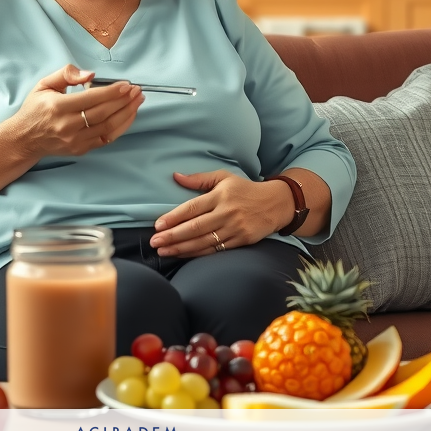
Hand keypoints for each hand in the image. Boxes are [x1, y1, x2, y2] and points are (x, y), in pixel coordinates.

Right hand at [10, 64, 141, 158]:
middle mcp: (67, 125)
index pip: (91, 98)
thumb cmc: (36, 108)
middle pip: (103, 112)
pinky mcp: (80, 149)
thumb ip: (66, 74)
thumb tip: (90, 75)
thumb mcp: (44, 84)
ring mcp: (75, 140)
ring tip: (138, 101)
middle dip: (123, 101)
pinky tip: (129, 115)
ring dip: (126, 113)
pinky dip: (121, 127)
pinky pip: (106, 138)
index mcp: (57, 107)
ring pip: (108, 126)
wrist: (25, 138)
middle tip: (137, 91)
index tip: (126, 85)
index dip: (111, 91)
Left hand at [150, 171, 291, 257]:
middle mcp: (227, 212)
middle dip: (173, 236)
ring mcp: (235, 228)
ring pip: (204, 241)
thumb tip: (176, 176)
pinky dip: (197, 254)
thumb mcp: (224, 177)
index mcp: (220, 195)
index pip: (192, 208)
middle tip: (154, 242)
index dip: (173, 217)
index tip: (158, 225)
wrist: (276, 203)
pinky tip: (183, 255)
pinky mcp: (242, 241)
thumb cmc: (245, 189)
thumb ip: (199, 179)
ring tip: (163, 252)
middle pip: (195, 227)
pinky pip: (216, 250)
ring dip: (181, 248)